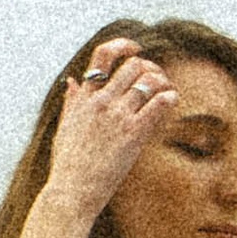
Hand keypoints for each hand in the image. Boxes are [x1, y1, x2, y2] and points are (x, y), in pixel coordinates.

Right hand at [44, 39, 177, 218]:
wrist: (71, 192)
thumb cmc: (67, 166)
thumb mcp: (65, 128)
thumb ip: (71, 102)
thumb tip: (72, 81)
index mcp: (84, 98)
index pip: (102, 56)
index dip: (123, 46)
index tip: (136, 49)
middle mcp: (101, 101)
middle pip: (134, 65)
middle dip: (151, 68)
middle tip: (157, 80)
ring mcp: (117, 115)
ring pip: (149, 80)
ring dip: (164, 82)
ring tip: (167, 91)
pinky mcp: (133, 133)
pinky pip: (159, 103)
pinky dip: (170, 97)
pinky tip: (172, 102)